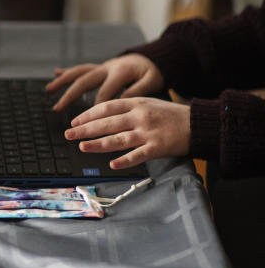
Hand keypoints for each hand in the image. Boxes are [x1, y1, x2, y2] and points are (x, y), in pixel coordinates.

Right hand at [46, 54, 163, 110]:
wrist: (154, 57)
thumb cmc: (153, 72)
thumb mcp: (153, 81)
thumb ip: (137, 91)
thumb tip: (121, 101)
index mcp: (119, 73)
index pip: (104, 94)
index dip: (96, 109)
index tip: (89, 124)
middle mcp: (107, 68)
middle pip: (83, 82)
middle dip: (69, 96)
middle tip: (58, 108)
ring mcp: (101, 67)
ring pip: (78, 73)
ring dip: (62, 81)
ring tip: (49, 89)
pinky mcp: (100, 67)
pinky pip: (81, 69)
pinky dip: (68, 71)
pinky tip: (56, 73)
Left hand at [64, 97, 189, 169]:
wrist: (199, 123)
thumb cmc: (171, 115)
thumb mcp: (148, 103)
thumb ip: (127, 108)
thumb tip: (102, 116)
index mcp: (137, 103)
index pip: (106, 107)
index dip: (88, 114)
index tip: (74, 121)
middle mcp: (140, 116)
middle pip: (107, 123)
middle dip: (85, 129)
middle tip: (68, 134)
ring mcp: (148, 132)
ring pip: (118, 139)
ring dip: (98, 144)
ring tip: (82, 147)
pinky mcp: (158, 147)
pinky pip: (138, 155)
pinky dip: (124, 160)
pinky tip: (112, 164)